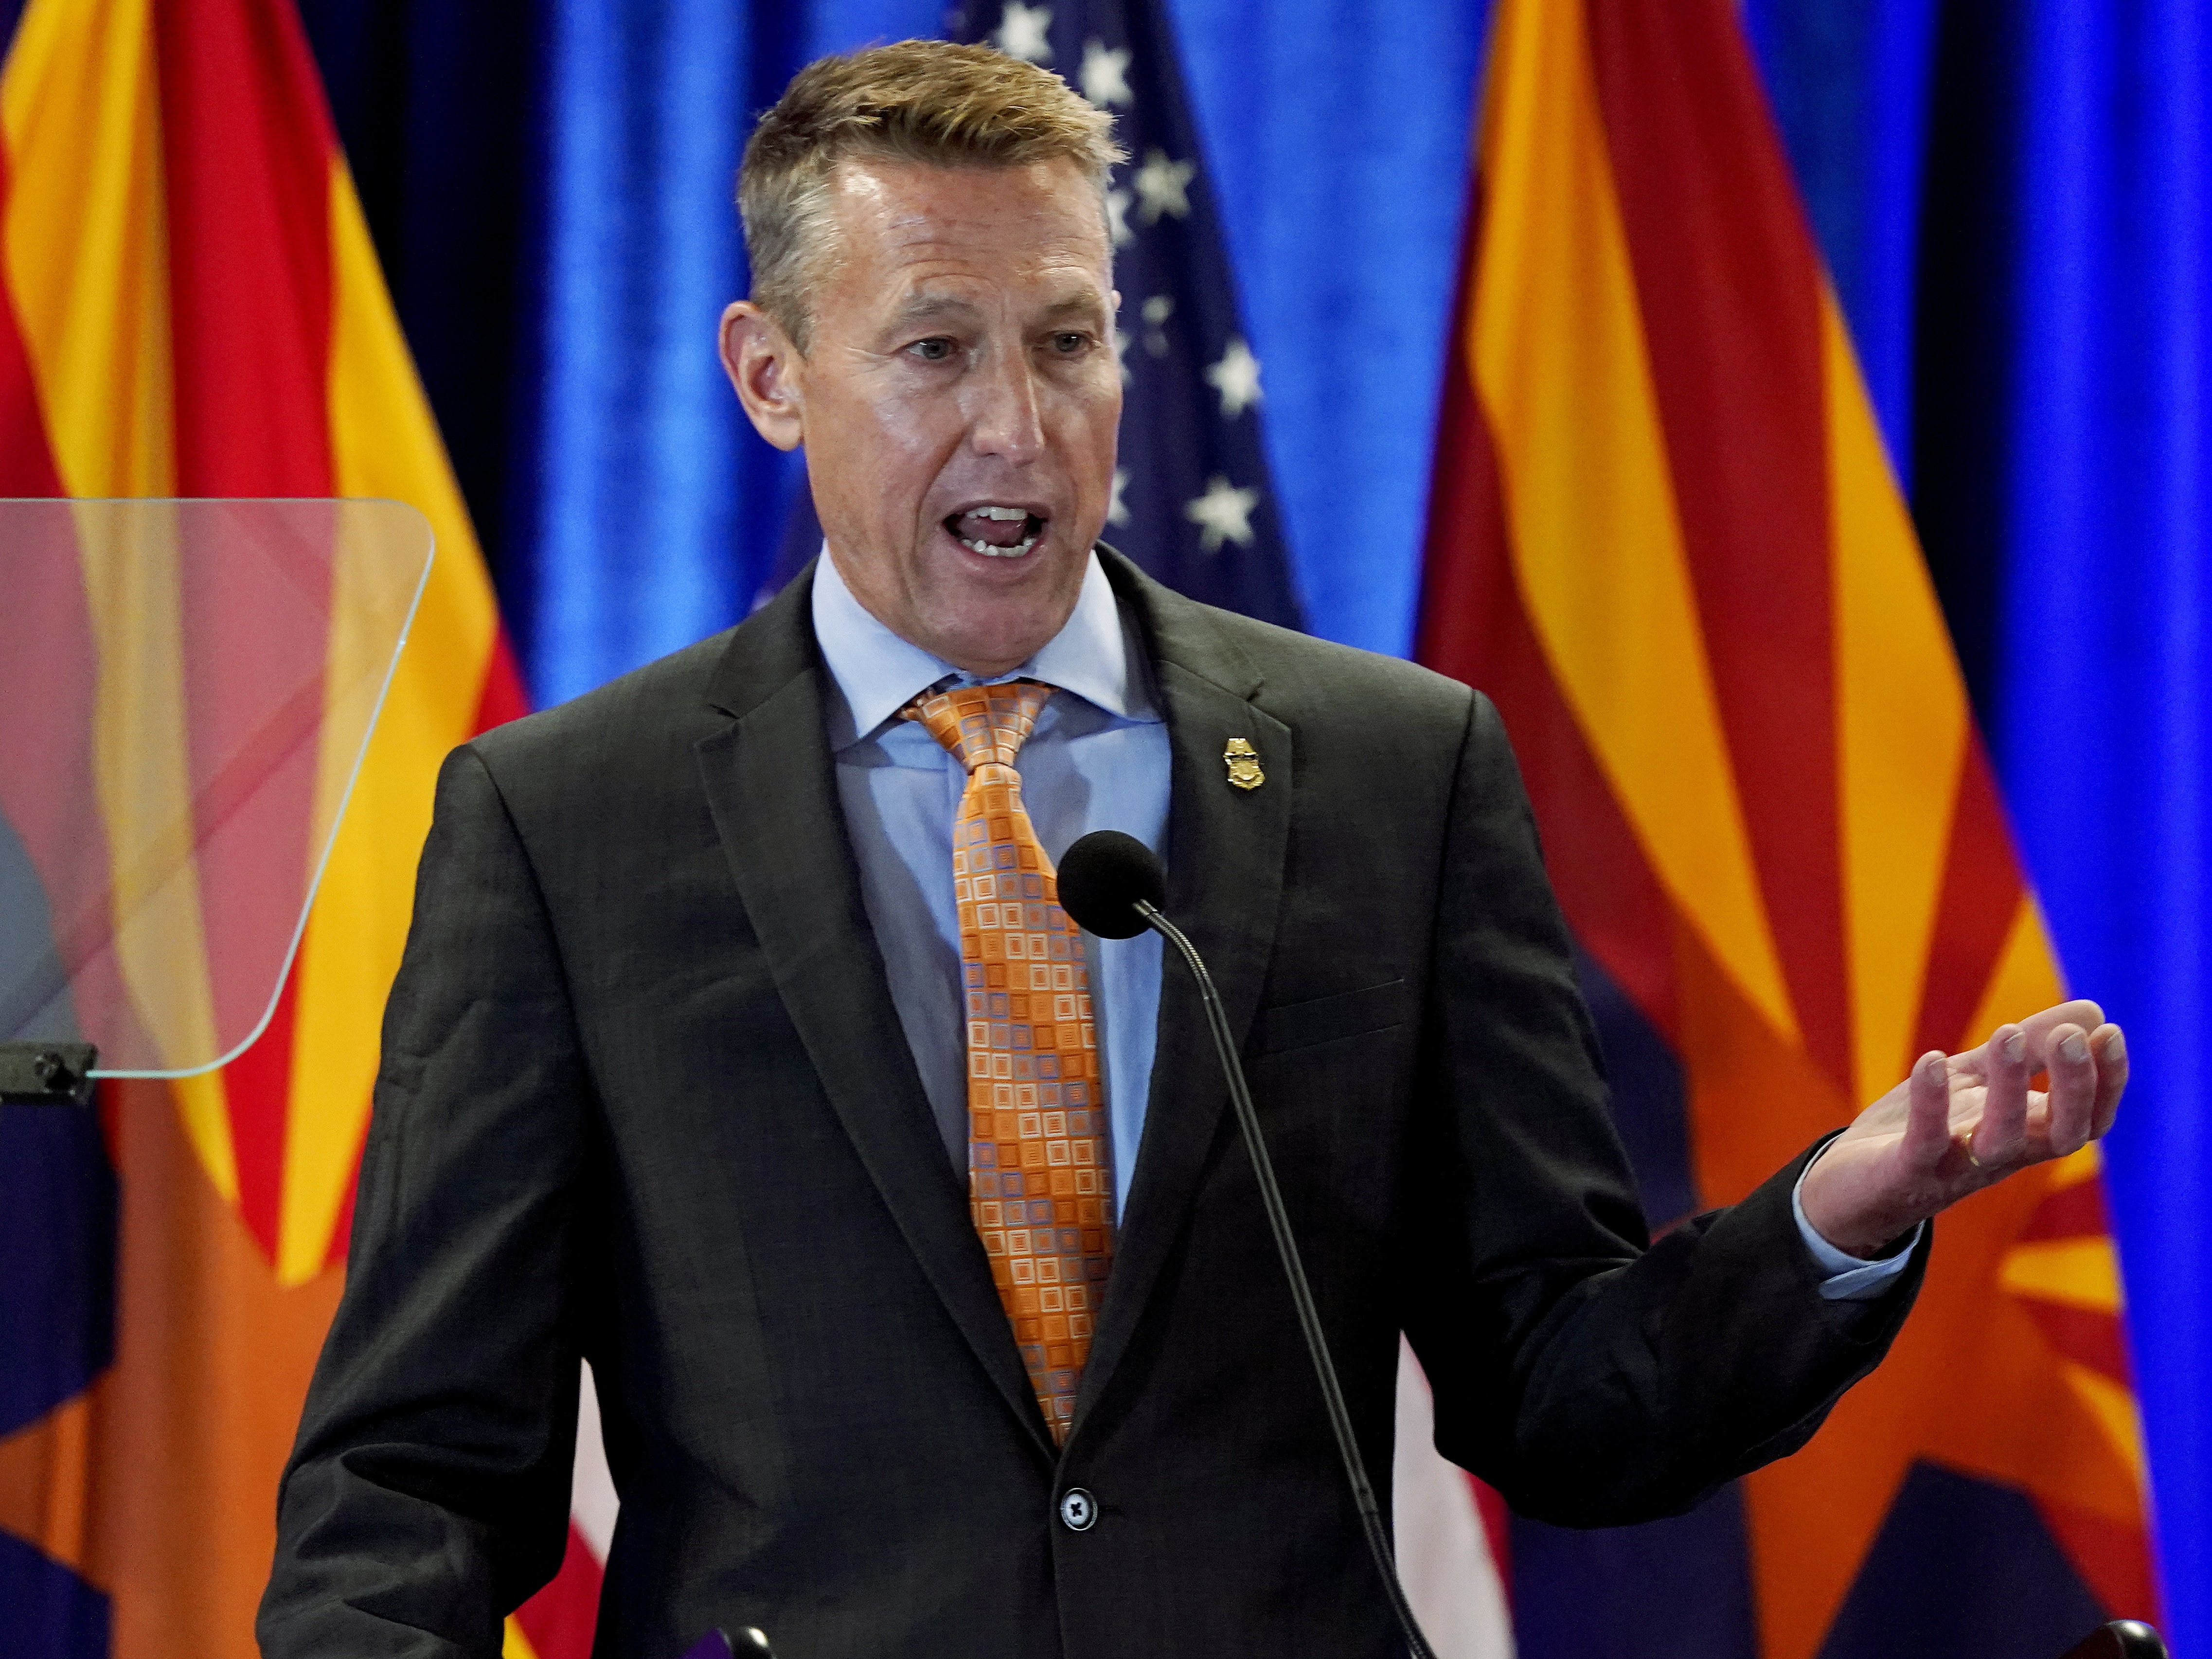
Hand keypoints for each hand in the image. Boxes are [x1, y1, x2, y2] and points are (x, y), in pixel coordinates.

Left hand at [1796, 1000, 2128, 1256]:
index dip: (2106, 1081)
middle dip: (2074, 1087)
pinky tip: (1932, 1060)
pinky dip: (1932, 1103)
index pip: (2086, 1119)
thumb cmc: (1921, 1130)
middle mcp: (2001, 1156)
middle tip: (2072, 1037)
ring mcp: (1956, 1167)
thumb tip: (2093, 1010)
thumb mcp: (1975, 1080)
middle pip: (2061, 1135)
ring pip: (2001, 1140)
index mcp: (2025, 1135)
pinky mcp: (1907, 1172)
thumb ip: (2027, 1050)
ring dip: (2009, 1088)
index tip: (2111, 1031)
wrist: (1846, 1188)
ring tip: (2008, 1032)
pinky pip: (1925, 1143)